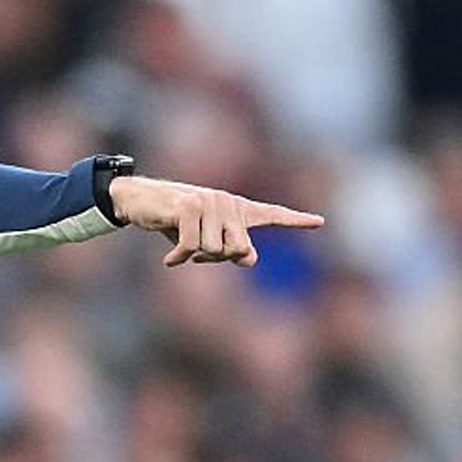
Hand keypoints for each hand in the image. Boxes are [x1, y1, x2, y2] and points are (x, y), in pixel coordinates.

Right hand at [109, 176, 323, 266]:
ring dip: (194, 257)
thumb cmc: (174, 221)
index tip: (320, 222)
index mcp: (236, 208)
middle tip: (197, 256)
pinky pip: (192, 248)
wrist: (140, 200)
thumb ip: (230, 249)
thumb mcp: (205, 239)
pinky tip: (169, 260)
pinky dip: (179, 259)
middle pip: (238, 250)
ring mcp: (210, 202)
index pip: (271, 214)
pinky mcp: (189, 207)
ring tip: (181, 248)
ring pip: (214, 251)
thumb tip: (249, 259)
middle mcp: (228, 202)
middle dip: (216, 259)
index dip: (296, 220)